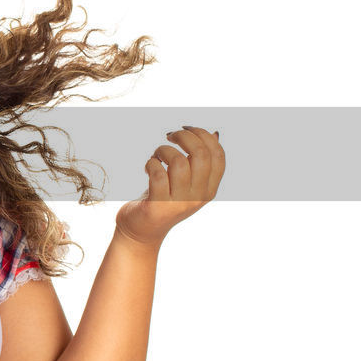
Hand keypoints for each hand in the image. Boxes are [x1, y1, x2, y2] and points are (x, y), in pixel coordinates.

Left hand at [115, 125, 225, 246]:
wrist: (142, 232)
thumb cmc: (164, 200)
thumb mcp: (187, 183)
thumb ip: (199, 163)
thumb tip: (215, 134)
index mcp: (209, 189)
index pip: (218, 156)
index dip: (204, 136)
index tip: (187, 129)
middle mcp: (198, 196)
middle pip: (201, 155)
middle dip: (184, 136)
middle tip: (170, 135)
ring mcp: (179, 202)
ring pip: (178, 162)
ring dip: (164, 150)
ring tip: (156, 155)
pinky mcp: (158, 205)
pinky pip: (158, 174)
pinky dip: (151, 163)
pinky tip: (148, 167)